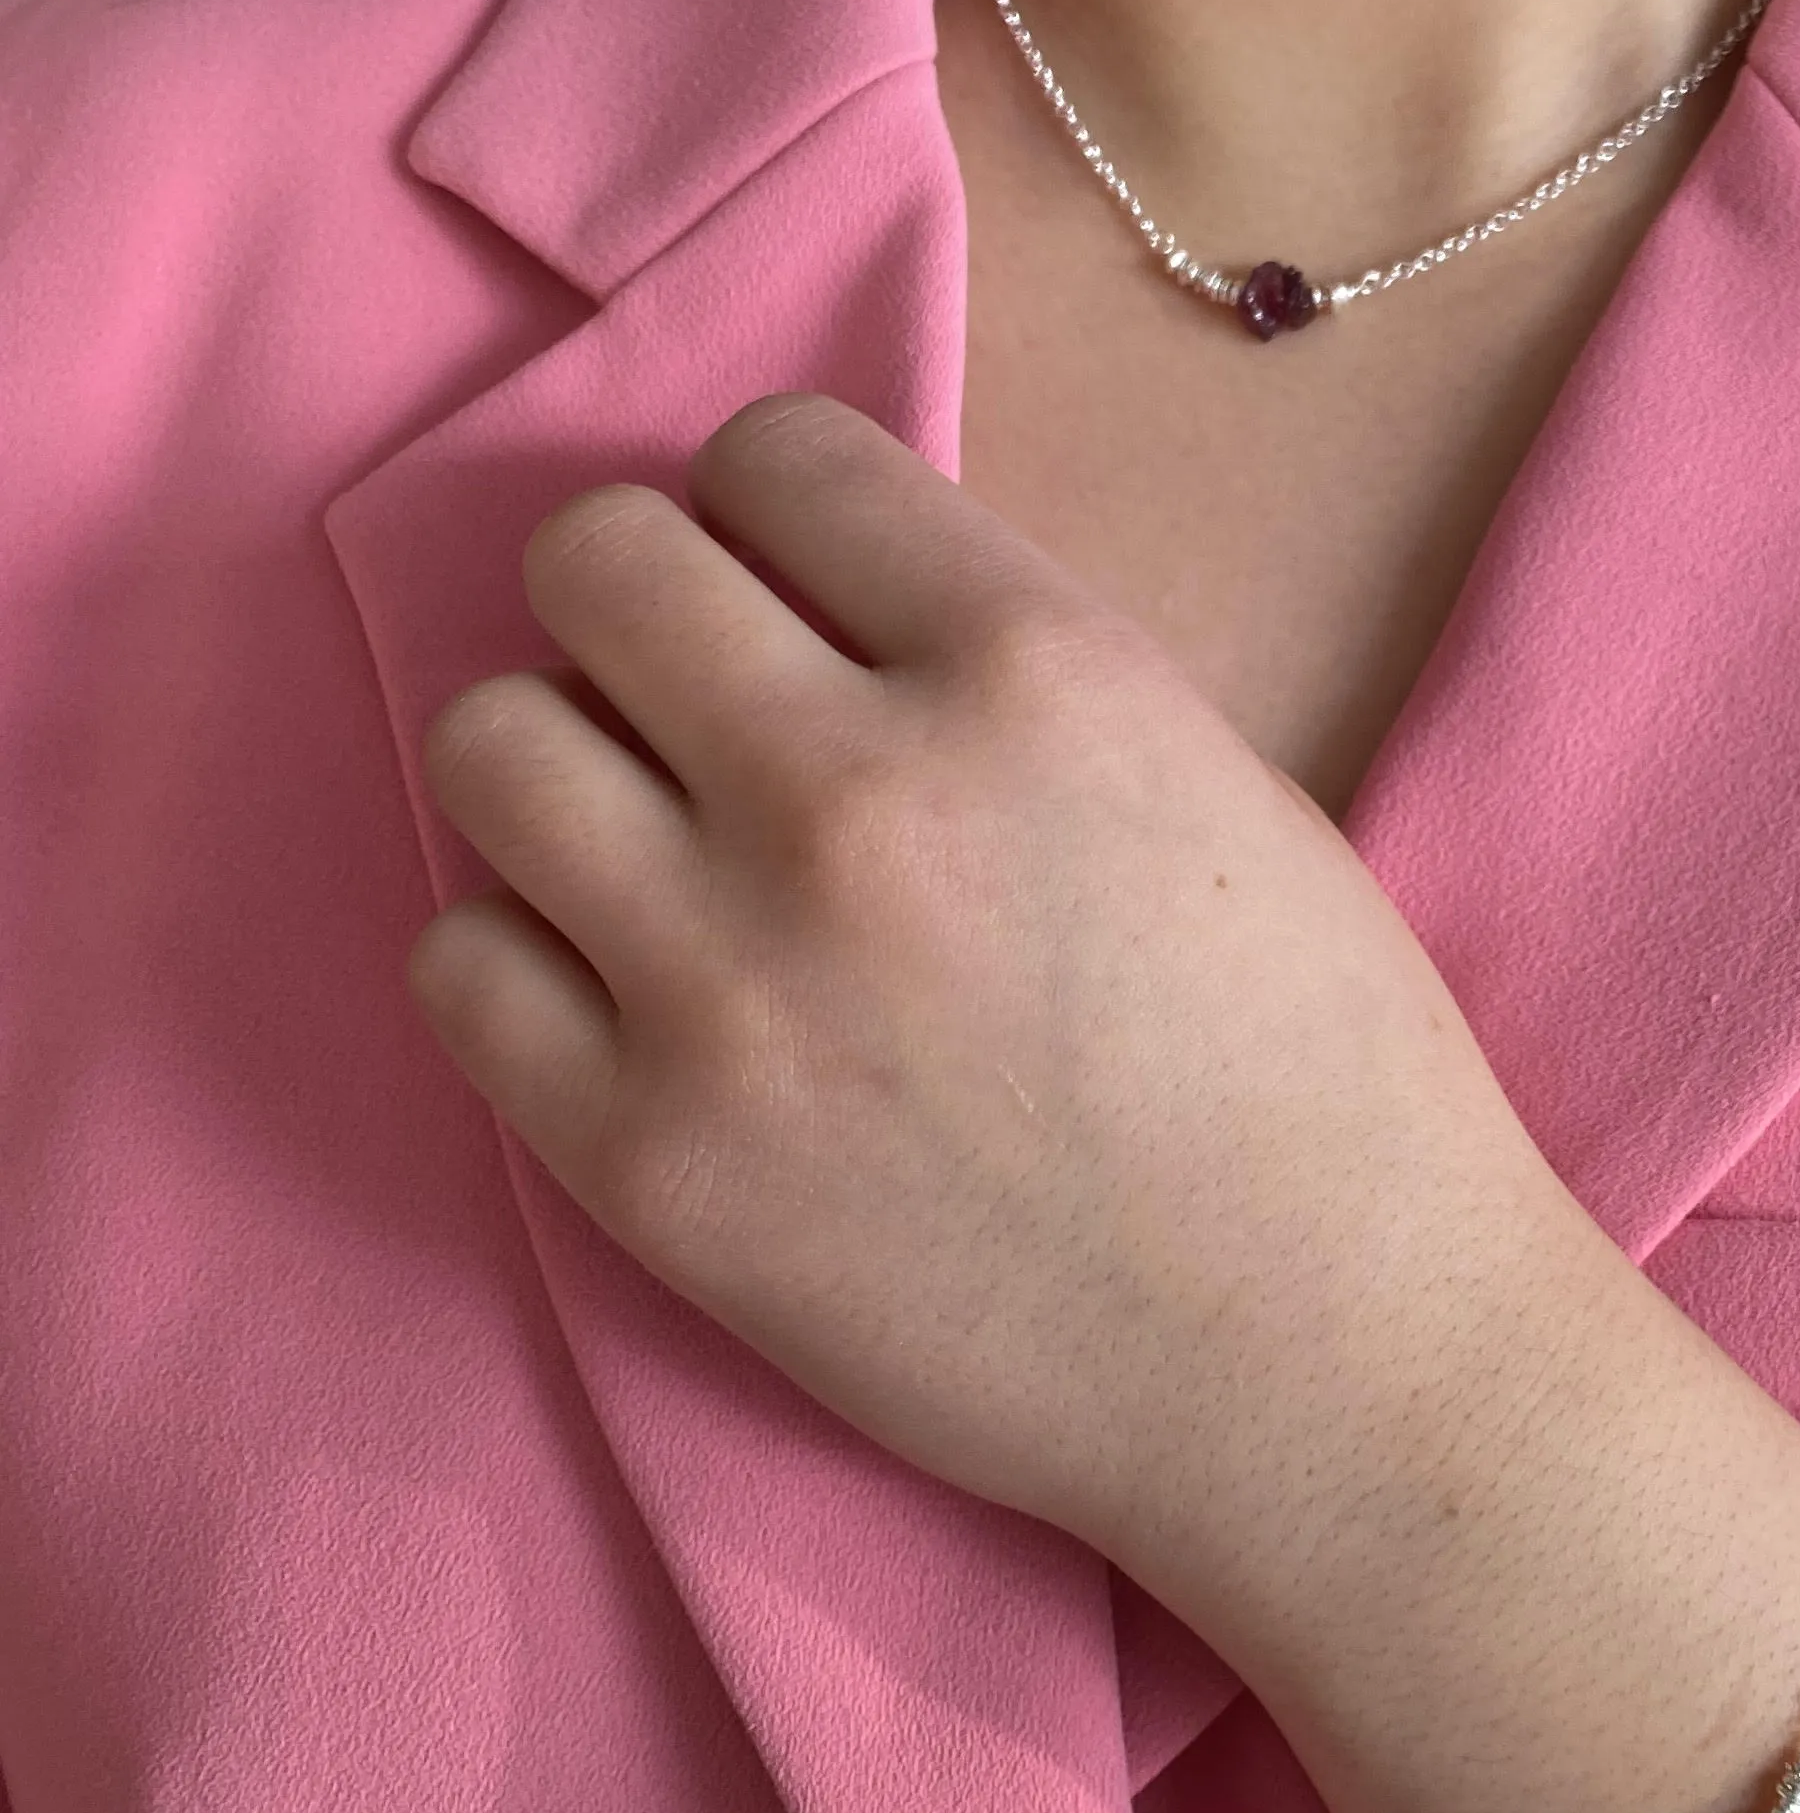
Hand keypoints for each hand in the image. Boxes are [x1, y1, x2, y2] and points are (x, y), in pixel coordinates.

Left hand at [404, 391, 1578, 1579]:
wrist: (1329, 1360)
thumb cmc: (1313, 1068)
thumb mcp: (1202, 773)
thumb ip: (999, 663)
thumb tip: (809, 597)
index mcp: (1033, 669)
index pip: (776, 453)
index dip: (776, 512)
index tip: (796, 585)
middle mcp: (860, 794)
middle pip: (593, 562)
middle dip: (643, 608)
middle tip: (702, 701)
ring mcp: (734, 982)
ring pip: (487, 743)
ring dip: (562, 769)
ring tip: (647, 846)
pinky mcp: (651, 1162)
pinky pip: (457, 965)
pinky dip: (524, 959)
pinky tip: (628, 994)